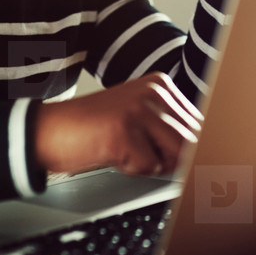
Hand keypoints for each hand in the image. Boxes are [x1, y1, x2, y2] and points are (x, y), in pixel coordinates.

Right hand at [33, 72, 203, 176]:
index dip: (191, 148)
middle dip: (172, 158)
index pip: (199, 124)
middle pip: (191, 141)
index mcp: (161, 85)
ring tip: (126, 149)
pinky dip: (131, 169)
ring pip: (176, 154)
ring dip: (153, 163)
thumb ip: (171, 131)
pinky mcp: (123, 130)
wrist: (50, 130)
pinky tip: (111, 152)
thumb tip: (206, 154)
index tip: (184, 159)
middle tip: (140, 154)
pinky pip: (150, 167)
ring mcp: (139, 108)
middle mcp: (154, 91)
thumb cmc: (94, 131)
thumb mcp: (140, 121)